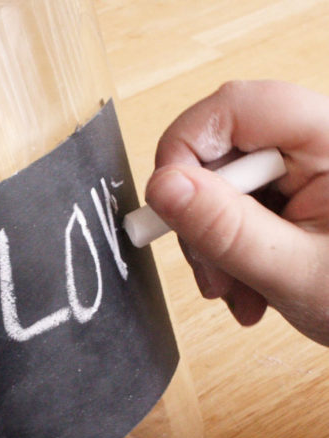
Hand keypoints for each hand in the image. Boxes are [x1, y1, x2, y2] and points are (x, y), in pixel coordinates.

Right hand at [145, 80, 328, 345]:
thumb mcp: (293, 270)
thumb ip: (226, 229)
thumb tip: (164, 187)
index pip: (238, 107)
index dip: (186, 148)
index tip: (166, 203)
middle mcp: (314, 143)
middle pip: (219, 151)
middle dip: (200, 218)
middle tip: (211, 270)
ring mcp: (298, 168)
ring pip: (216, 185)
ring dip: (210, 243)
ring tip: (237, 290)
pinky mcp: (285, 190)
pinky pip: (230, 205)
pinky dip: (223, 247)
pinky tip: (246, 282)